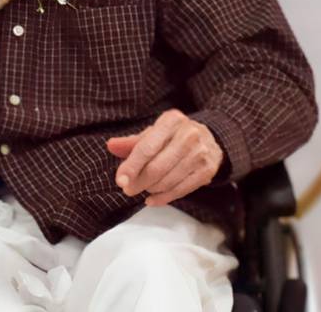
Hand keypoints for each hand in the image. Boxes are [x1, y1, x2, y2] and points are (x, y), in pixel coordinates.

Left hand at [106, 109, 223, 207]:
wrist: (210, 139)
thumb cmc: (173, 136)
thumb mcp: (154, 133)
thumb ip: (132, 142)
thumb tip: (111, 146)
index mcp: (172, 121)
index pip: (147, 148)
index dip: (131, 166)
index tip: (120, 181)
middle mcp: (189, 135)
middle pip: (157, 167)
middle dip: (139, 182)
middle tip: (128, 189)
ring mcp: (201, 154)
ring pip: (168, 180)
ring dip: (150, 189)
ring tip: (142, 188)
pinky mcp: (207, 171)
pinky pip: (181, 190)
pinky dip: (164, 198)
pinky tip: (152, 200)